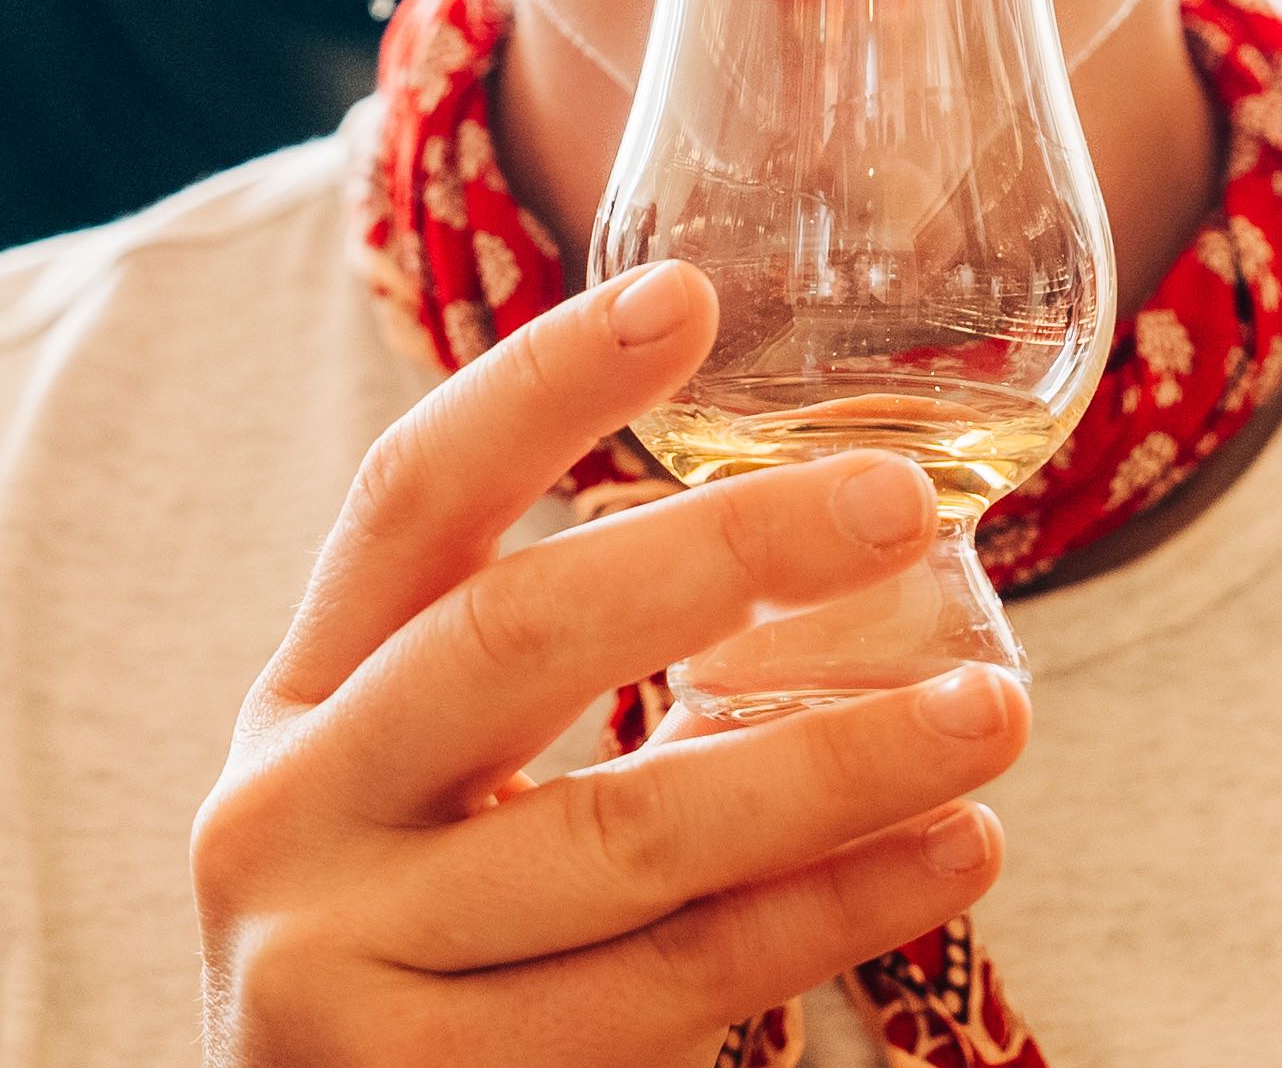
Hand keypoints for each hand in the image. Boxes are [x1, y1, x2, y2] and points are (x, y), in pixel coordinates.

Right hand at [196, 263, 1027, 1065]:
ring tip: (994, 710)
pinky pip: (672, 986)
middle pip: (516, 631)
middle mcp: (287, 817)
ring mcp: (336, 968)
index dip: (540, 386)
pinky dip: (831, 913)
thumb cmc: (421, 961)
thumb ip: (542, 678)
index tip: (689, 295)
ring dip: (838, 759)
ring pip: (629, 830)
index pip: (407, 501)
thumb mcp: (421, 800)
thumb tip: (825, 526)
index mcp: (299, 704)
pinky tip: (949, 854)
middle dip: (725, 549)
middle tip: (901, 498)